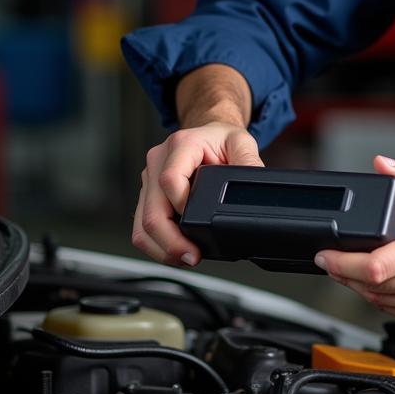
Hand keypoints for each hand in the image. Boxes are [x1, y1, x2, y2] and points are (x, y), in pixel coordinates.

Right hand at [132, 122, 261, 265]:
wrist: (209, 135)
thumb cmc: (221, 139)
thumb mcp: (241, 142)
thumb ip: (249, 161)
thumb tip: (253, 181)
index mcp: (181, 145)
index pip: (170, 180)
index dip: (183, 206)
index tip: (199, 222)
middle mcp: (158, 161)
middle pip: (152, 210)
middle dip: (171, 240)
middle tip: (191, 256)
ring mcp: (149, 179)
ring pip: (141, 223)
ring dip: (161, 247)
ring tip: (184, 258)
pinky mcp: (147, 195)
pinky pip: (142, 226)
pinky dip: (156, 244)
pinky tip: (174, 251)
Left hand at [316, 156, 394, 325]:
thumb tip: (382, 165)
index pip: (374, 266)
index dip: (341, 264)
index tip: (325, 255)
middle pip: (370, 288)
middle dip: (342, 274)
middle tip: (330, 261)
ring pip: (381, 303)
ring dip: (358, 288)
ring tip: (347, 270)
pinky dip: (380, 298)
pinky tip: (374, 283)